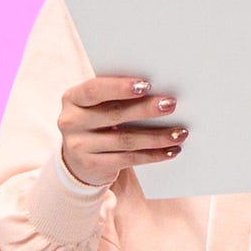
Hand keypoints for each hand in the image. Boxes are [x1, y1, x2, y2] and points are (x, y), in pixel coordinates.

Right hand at [57, 76, 186, 186]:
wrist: (78, 159)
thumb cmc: (98, 119)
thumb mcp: (99, 104)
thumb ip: (118, 94)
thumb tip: (161, 87)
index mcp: (73, 98)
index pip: (95, 90)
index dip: (120, 87)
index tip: (146, 85)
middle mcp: (71, 122)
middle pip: (114, 115)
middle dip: (146, 109)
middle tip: (171, 104)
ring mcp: (78, 147)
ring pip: (125, 140)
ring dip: (157, 136)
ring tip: (180, 132)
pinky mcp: (92, 166)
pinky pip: (128, 159)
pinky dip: (153, 154)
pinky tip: (171, 150)